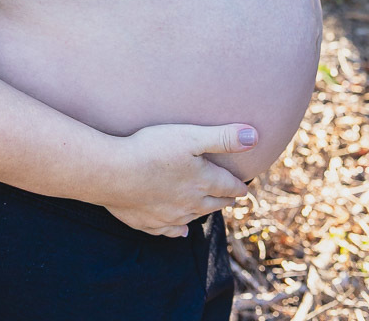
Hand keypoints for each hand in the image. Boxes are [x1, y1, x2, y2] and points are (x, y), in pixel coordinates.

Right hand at [101, 121, 256, 237]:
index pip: (228, 186)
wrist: (113, 173)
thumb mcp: (191, 136)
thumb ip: (223, 138)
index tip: (244, 189)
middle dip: (224, 200)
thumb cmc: (152, 149)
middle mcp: (190, 203)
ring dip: (203, 213)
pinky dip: (178, 232)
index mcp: (203, 181)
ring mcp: (169, 216)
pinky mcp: (149, 223)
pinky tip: (181, 232)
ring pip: (194, 218)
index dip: (238, 187)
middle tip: (230, 198)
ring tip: (208, 208)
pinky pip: (169, 231)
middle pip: (214, 204)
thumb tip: (254, 137)